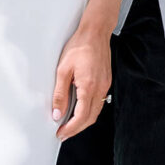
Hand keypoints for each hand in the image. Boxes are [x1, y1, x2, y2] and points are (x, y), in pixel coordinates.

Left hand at [51, 26, 111, 140]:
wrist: (95, 32)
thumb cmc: (79, 46)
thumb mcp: (63, 69)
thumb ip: (60, 94)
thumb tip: (57, 113)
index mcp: (89, 86)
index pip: (81, 117)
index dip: (71, 129)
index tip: (61, 133)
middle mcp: (100, 88)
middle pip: (90, 118)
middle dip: (77, 129)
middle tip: (64, 133)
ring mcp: (105, 85)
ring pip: (96, 111)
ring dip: (84, 121)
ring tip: (70, 123)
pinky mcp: (106, 80)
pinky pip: (99, 101)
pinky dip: (90, 110)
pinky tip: (81, 108)